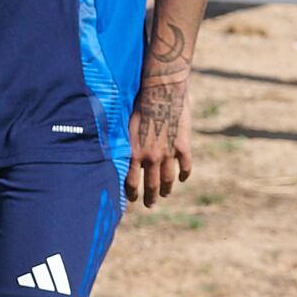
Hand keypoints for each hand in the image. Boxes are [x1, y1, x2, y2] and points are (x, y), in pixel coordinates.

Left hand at [126, 74, 192, 206]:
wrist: (161, 91)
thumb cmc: (137, 104)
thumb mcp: (123, 126)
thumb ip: (122, 143)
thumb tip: (111, 153)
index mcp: (134, 153)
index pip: (130, 181)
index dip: (131, 193)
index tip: (131, 199)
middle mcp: (151, 157)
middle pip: (150, 184)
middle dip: (149, 197)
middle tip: (149, 204)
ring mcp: (168, 152)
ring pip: (168, 178)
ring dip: (166, 189)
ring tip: (164, 195)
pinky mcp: (183, 145)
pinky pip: (185, 165)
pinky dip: (184, 174)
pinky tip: (182, 178)